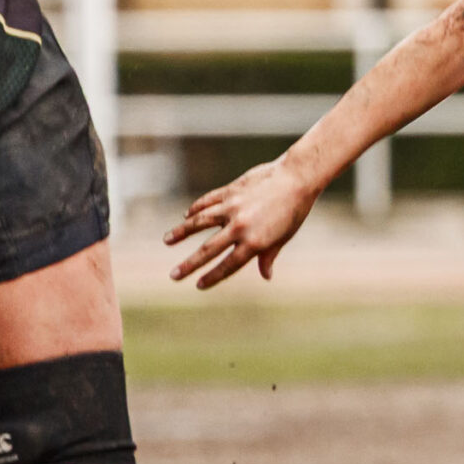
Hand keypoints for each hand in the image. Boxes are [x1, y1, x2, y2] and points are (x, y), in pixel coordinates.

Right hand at [164, 156, 320, 288]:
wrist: (296, 178)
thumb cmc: (295, 211)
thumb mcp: (284, 236)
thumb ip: (269, 255)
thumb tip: (266, 276)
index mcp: (255, 242)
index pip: (229, 265)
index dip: (213, 277)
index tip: (198, 285)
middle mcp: (240, 226)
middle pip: (208, 250)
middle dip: (189, 264)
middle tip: (173, 275)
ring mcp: (232, 208)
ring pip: (199, 222)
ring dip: (181, 232)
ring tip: (166, 241)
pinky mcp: (229, 191)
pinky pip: (207, 202)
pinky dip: (196, 208)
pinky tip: (186, 215)